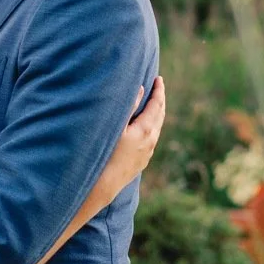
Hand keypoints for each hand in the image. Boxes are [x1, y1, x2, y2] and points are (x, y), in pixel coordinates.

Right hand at [100, 77, 165, 197]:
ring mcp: (148, 152)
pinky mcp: (143, 161)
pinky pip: (152, 138)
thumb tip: (141, 89)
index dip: (159, 91)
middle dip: (160, 100)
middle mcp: (150, 141)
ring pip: (157, 128)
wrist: (104, 184)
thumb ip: (128, 106)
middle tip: (159, 87)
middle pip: (160, 115)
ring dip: (157, 113)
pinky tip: (145, 127)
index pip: (157, 105)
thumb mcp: (116, 126)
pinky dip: (152, 126)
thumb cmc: (105, 152)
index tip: (159, 79)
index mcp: (145, 129)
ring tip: (153, 104)